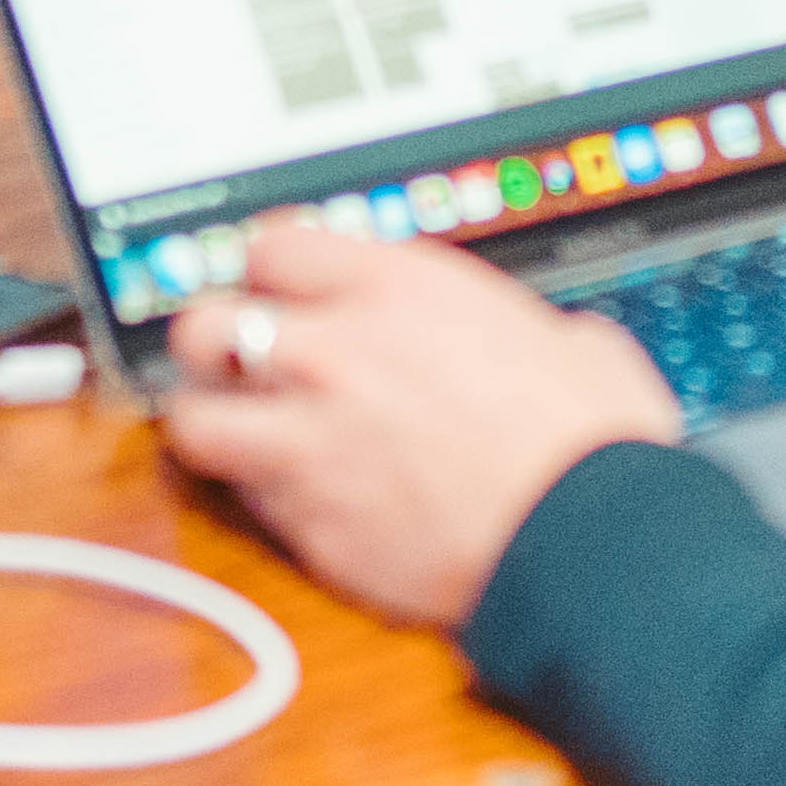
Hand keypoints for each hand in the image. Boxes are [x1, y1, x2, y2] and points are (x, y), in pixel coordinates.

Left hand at [147, 216, 685, 630]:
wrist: (584, 538)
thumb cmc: (589, 442)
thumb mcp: (568, 338)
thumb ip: (511, 325)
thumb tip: (539, 341)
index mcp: (396, 289)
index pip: (272, 247)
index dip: (273, 272)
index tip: (280, 290)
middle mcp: (333, 354)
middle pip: (205, 324)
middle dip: (215, 343)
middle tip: (237, 363)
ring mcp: (309, 440)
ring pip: (195, 419)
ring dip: (214, 425)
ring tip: (242, 437)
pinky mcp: (309, 522)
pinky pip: (247, 501)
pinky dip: (262, 500)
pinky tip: (299, 501)